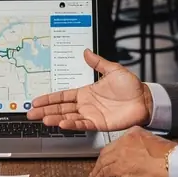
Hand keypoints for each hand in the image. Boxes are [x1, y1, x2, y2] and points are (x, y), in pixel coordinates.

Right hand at [27, 49, 151, 131]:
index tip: (36, 101)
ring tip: (44, 119)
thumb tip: (86, 52)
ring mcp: (91, 115)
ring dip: (56, 118)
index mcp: (86, 92)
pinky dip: (72, 124)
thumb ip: (98, 62)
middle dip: (45, 110)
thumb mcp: (113, 70)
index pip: (63, 96)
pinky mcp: (99, 123)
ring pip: (68, 117)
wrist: (145, 99)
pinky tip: (62, 123)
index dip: (49, 98)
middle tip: (31, 113)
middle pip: (61, 108)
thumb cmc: (131, 86)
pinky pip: (82, 124)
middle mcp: (86, 104)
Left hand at [89, 128, 173, 176]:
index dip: (109, 153)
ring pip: (103, 163)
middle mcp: (124, 141)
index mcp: (133, 133)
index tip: (107, 158)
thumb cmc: (170, 156)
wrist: (173, 162)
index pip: (115, 144)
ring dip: (97, 171)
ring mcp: (121, 154)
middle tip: (96, 168)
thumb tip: (136, 159)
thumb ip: (141, 147)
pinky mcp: (120, 168)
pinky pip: (105, 173)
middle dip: (99, 162)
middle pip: (105, 152)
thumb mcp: (154, 142)